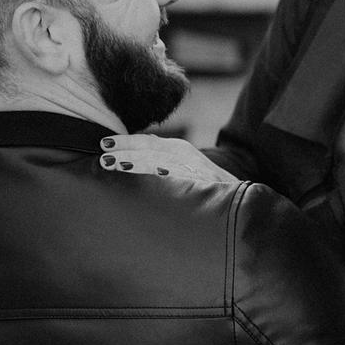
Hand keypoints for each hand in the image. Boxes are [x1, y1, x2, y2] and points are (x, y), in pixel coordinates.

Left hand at [97, 134, 238, 186]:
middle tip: (102, 157)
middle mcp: (186, 155)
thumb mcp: (181, 169)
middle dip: (126, 150)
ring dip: (138, 161)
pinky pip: (182, 178)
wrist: (241, 202)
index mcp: (178, 150)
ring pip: (162, 161)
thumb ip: (158, 164)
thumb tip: (124, 164)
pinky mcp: (205, 184)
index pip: (147, 142)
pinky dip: (167, 174)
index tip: (103, 144)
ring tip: (116, 165)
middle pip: (151, 148)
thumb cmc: (204, 188)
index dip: (125, 142)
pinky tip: (153, 175)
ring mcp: (195, 169)